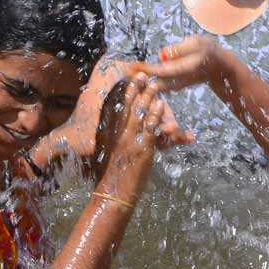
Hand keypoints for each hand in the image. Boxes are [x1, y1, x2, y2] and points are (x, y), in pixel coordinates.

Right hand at [95, 76, 166, 197]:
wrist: (113, 195)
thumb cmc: (110, 178)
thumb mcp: (108, 154)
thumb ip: (112, 141)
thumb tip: (116, 132)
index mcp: (109, 134)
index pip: (117, 108)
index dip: (124, 93)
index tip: (128, 79)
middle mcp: (118, 134)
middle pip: (128, 106)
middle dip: (136, 89)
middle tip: (142, 74)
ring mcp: (130, 140)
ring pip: (140, 113)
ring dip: (148, 97)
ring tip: (155, 85)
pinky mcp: (142, 149)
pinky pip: (150, 128)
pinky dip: (155, 114)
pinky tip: (161, 104)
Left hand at [131, 35, 226, 90]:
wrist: (219, 66)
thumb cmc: (208, 50)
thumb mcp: (197, 43)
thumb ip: (178, 50)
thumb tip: (161, 55)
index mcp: (183, 70)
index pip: (160, 70)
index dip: (144, 69)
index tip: (130, 66)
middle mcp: (177, 81)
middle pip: (153, 81)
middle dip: (137, 76)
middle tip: (121, 70)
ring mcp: (175, 85)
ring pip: (154, 86)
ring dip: (140, 80)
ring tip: (124, 73)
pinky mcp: (173, 86)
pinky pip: (157, 85)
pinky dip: (146, 82)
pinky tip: (135, 76)